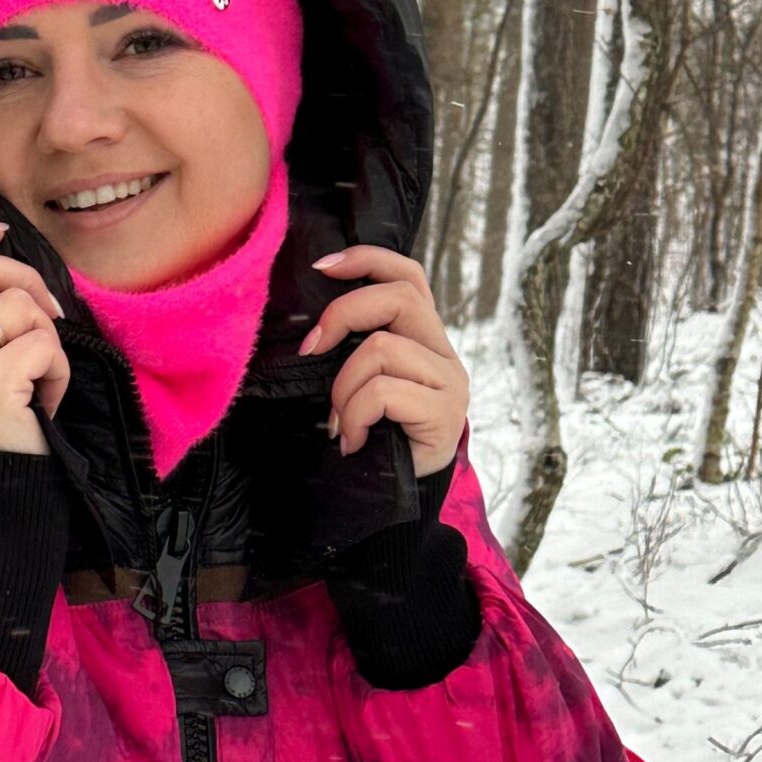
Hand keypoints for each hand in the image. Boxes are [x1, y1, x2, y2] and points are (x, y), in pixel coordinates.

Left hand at [300, 244, 467, 477]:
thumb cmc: (373, 439)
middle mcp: (444, 354)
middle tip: (311, 350)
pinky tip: (354, 440)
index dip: (368, 259)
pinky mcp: (446, 414)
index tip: (323, 266)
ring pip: (382, 348)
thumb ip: (353, 351)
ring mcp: (450, 384)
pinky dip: (356, 415)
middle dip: (343, 314)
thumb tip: (312, 329)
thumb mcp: (359, 385)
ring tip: (341, 423)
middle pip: (399, 297)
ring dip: (344, 387)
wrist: (397, 501)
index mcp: (424, 339)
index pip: (408, 277)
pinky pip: (383, 392)